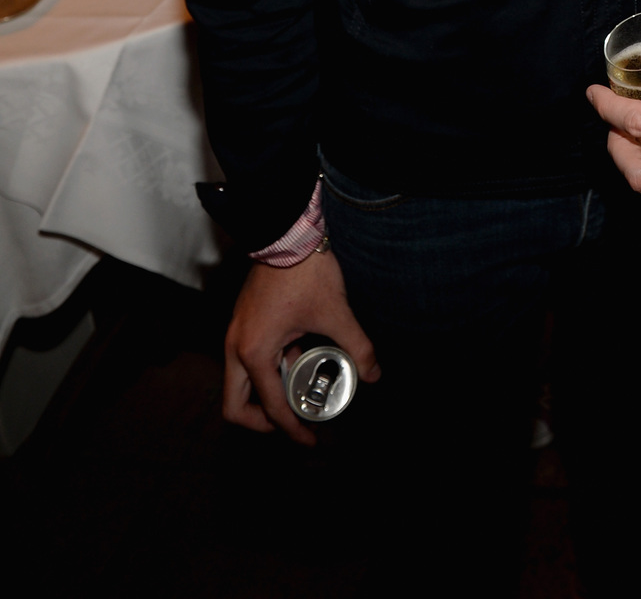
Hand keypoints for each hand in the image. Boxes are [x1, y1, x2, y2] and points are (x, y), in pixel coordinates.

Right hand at [223, 248, 380, 446]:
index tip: (309, 440)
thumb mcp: (335, 313)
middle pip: (235, 406)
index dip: (291, 430)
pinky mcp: (244, 322)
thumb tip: (373, 374)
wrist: (287, 232)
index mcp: (254, 353)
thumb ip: (357, 347)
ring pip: (239, 383)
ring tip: (301, 393)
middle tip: (292, 424)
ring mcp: (236, 334)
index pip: (271, 408)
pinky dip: (268, 371)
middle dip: (262, 423)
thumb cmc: (305, 272)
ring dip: (265, 395)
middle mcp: (236, 347)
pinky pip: (247, 361)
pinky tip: (298, 360)